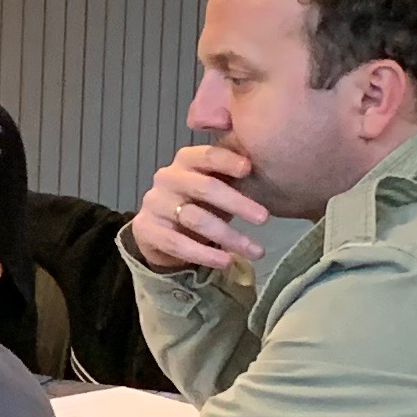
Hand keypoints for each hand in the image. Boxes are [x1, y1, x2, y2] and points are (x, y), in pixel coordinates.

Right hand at [133, 144, 268, 270]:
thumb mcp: (216, 181)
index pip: (206, 155)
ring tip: (256, 250)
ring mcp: (154, 204)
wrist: (162, 229)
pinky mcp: (146, 229)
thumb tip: (270, 159)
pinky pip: (177, 243)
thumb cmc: (199, 200)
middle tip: (265, 218)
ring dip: (229, 236)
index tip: (250, 169)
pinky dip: (204, 254)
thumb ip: (233, 170)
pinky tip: (225, 261)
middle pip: (204, 188)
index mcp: (186, 160)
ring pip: (195, 219)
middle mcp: (168, 178)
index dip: (227, 161)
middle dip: (237, 203)